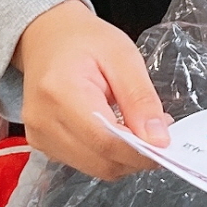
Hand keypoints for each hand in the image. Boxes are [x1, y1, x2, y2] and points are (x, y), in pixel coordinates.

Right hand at [13, 0, 170, 179]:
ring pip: (95, 168)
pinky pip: (84, 163)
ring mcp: (38, 136)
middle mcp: (42, 121)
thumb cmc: (85, 41)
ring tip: (137, 130)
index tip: (167, 146)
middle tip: (158, 135)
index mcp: (60, 92)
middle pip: (101, 161)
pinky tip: (116, 132)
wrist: (47, 37)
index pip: (105, 140)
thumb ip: (141, 98)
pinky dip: (107, 155)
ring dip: (123, 158)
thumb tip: (158, 139)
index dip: (140, 151)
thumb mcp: (123, 56)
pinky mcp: (41, 144)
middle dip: (136, 156)